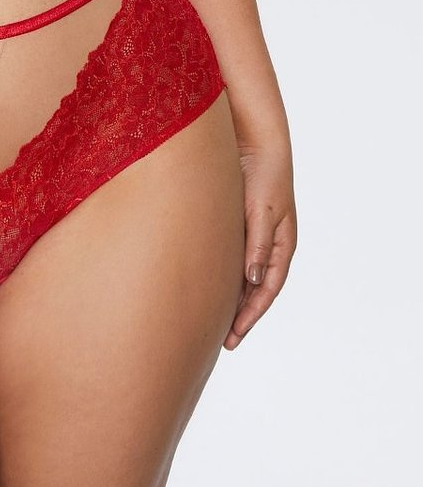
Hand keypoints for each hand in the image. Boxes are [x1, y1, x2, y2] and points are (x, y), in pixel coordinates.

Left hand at [224, 137, 297, 349]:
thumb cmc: (262, 176)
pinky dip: (222, 279)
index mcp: (281, 246)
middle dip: (241, 316)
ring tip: (212, 324)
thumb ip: (258, 245)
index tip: (234, 336)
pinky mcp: (235, 228)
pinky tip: (205, 290)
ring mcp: (252, 238)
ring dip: (231, 301)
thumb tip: (253, 281)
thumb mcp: (262, 212)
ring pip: (242, 278)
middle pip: (255, 291)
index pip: (267, 290)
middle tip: (222, 342)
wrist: (252, 145)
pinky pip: (230, 261)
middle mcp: (268, 246)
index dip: (251, 315)